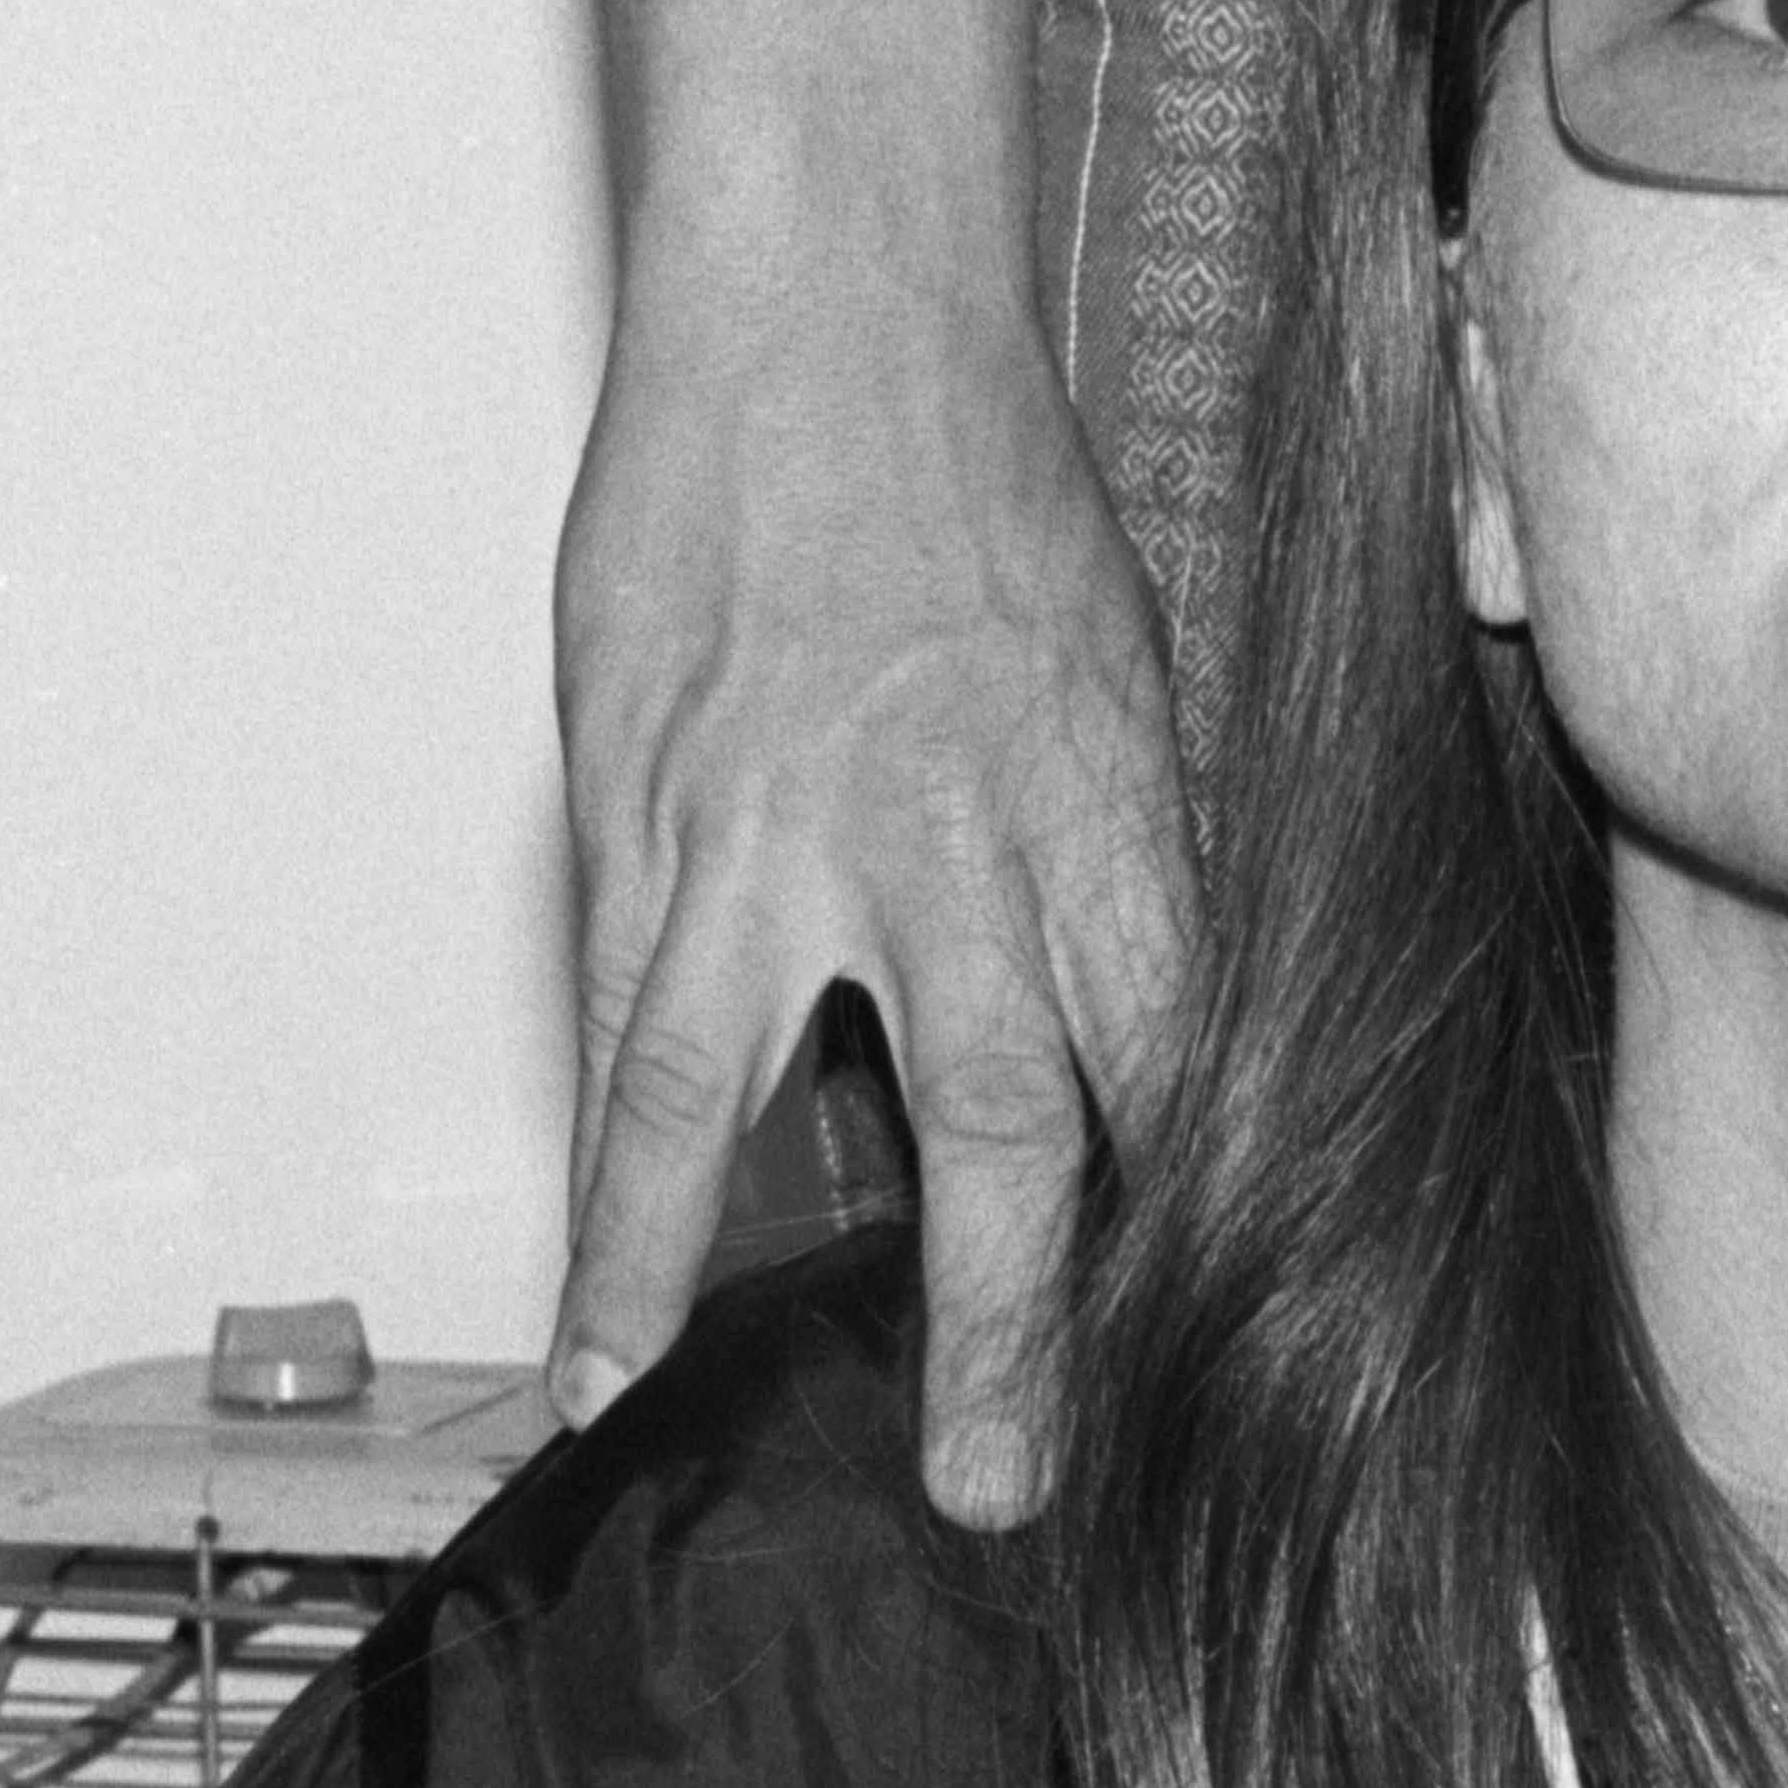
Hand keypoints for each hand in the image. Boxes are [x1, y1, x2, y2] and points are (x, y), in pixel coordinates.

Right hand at [552, 274, 1202, 1526]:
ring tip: (672, 1421)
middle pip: (995, 1118)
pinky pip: (620, 1028)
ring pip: (728, 1096)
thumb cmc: (987, 481)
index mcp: (1107, 813)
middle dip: (1002, 1316)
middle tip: (999, 1478)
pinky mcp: (642, 815)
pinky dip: (597, 1181)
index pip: (1172, 1062)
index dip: (1188, 1222)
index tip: (1207, 1362)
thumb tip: (1139, 1044)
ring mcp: (772, 834)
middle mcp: (949, 841)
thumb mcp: (1119, 680)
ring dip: (697, 1277)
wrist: (833, 308)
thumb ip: (1108, 872)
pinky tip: (580, 1308)